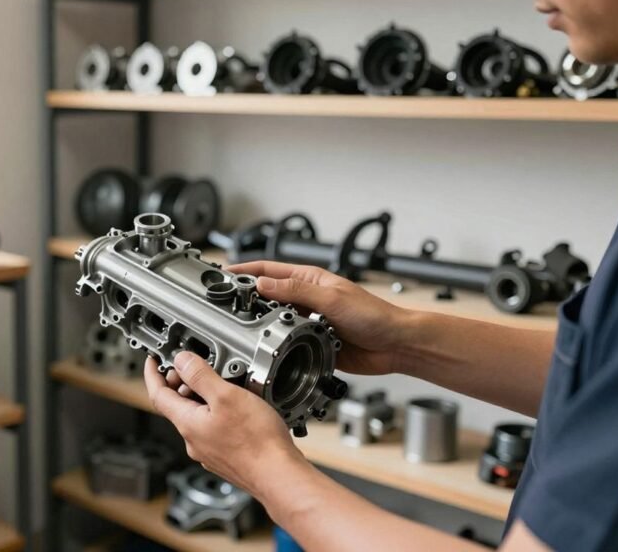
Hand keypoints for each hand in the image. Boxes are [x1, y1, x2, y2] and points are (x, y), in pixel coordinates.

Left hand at [144, 352, 307, 495]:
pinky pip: (212, 428)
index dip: (152, 374)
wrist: (279, 476)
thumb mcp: (226, 396)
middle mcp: (194, 440)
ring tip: (222, 385)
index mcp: (188, 423)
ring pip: (197, 417)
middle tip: (196, 367)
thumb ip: (200, 375)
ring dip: (202, 397)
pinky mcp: (225, 457)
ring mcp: (209, 451)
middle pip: (177, 405)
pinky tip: (236, 408)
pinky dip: (216, 413)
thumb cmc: (257, 442)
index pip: (158, 394)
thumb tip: (181, 361)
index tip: (152, 361)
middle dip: (181, 383)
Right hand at [227, 260, 413, 375]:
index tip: (222, 275)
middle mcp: (306, 299)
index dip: (244, 271)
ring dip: (260, 323)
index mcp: (310, 280)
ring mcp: (308, 321)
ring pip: (274, 320)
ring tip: (240, 326)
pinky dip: (275, 344)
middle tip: (223, 303)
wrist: (395, 345)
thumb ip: (295, 290)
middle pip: (267, 295)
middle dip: (245, 298)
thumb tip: (262, 283)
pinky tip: (265, 347)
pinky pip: (287, 342)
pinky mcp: (311, 343)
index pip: (269, 270)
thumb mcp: (330, 298)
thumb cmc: (374, 315)